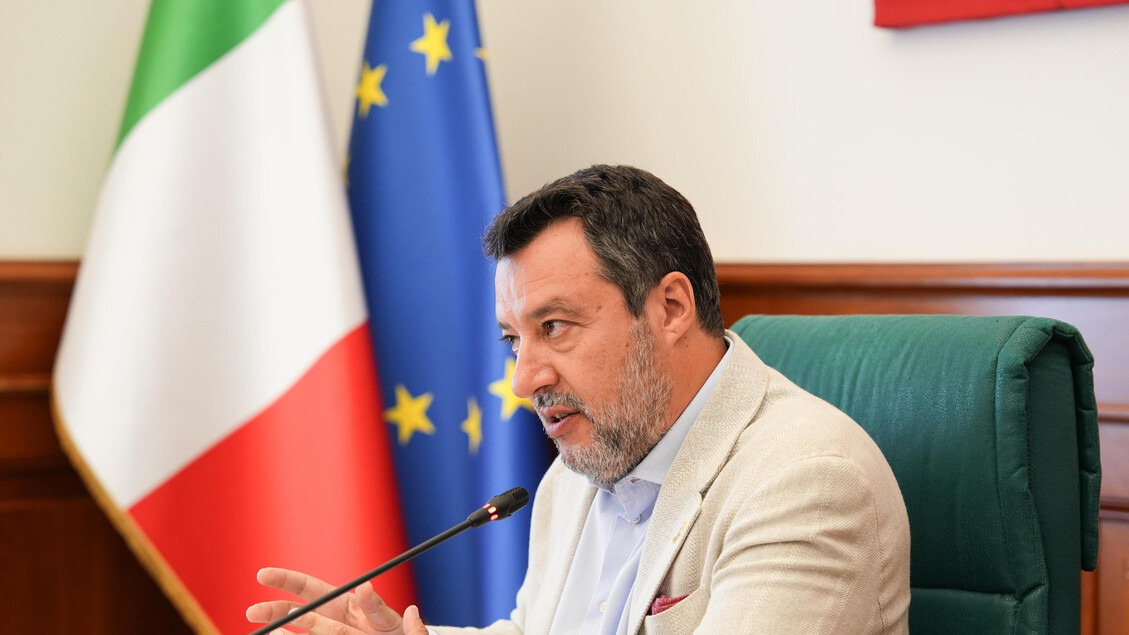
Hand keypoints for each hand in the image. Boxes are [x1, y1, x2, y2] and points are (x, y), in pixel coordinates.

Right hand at [247, 567, 428, 634]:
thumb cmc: (399, 634)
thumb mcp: (391, 620)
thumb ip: (377, 607)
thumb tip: (367, 587)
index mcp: (345, 605)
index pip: (310, 588)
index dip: (286, 580)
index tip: (263, 575)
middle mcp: (333, 619)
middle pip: (297, 611)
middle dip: (274, 610)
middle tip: (252, 612)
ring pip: (300, 632)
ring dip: (280, 632)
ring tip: (259, 632)